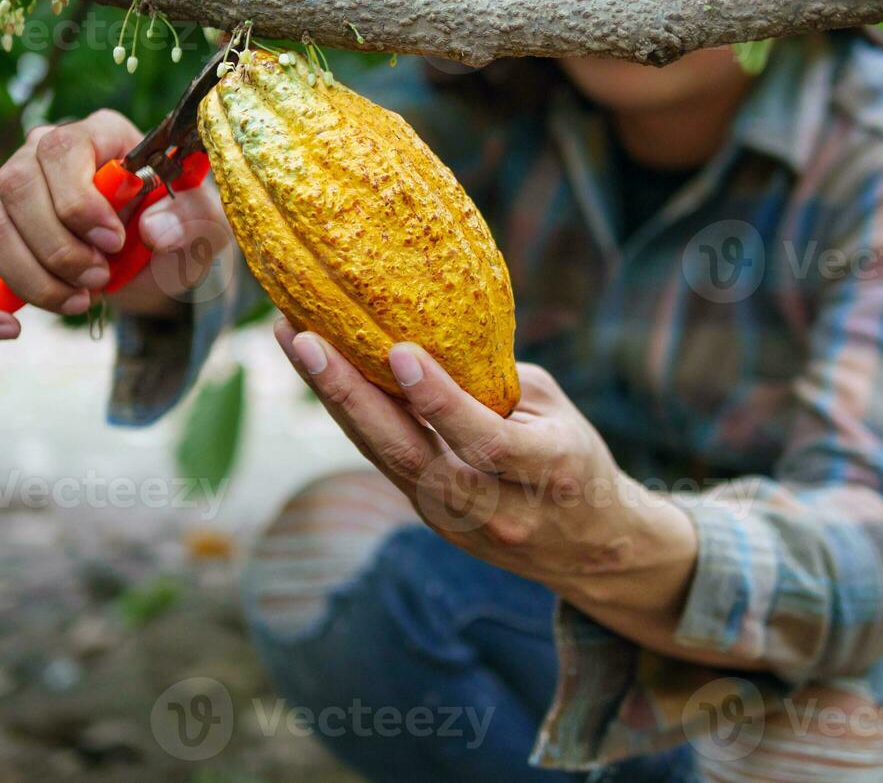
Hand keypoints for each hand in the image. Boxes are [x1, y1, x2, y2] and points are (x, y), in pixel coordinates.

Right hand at [0, 110, 230, 340]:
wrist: (167, 260)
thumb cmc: (184, 227)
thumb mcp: (208, 223)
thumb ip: (192, 219)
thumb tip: (152, 230)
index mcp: (97, 136)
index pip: (58, 149)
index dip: (78, 200)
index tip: (115, 242)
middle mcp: (42, 159)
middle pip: (14, 188)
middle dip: (58, 247)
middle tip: (102, 279)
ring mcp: (11, 204)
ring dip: (34, 278)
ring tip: (82, 300)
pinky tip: (9, 330)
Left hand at [273, 318, 697, 618]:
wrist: (588, 548)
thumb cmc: (573, 458)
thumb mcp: (555, 411)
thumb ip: (493, 382)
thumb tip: (424, 334)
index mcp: (546, 472)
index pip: (485, 442)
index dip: (439, 400)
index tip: (397, 352)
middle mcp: (495, 508)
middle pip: (409, 455)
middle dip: (351, 395)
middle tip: (304, 340)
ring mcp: (456, 521)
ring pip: (384, 458)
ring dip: (334, 399)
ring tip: (293, 341)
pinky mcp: (430, 518)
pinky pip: (385, 460)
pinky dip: (352, 415)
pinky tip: (321, 372)